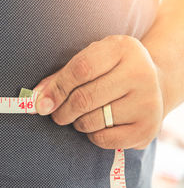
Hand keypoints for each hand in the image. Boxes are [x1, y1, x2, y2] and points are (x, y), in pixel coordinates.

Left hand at [32, 35, 164, 149]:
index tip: (40, 104)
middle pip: (84, 98)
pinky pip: (105, 139)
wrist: (153, 84)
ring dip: (77, 123)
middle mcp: (140, 72)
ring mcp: (148, 101)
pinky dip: (92, 135)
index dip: (56, 88)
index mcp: (122, 48)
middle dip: (61, 111)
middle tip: (56, 115)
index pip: (80, 69)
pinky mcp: (148, 128)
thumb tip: (34, 99)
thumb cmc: (109, 71)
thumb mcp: (89, 61)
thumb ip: (60, 78)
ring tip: (80, 116)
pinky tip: (98, 125)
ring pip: (93, 120)